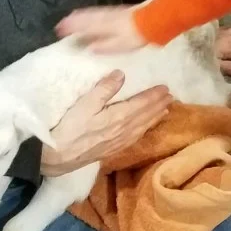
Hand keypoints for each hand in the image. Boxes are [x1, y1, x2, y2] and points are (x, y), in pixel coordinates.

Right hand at [39, 70, 172, 176]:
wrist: (59, 156)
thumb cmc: (70, 126)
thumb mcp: (85, 103)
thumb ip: (104, 89)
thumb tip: (121, 74)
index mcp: (119, 116)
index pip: (142, 104)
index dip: (154, 96)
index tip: (166, 88)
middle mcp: (124, 130)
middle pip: (146, 116)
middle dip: (159, 106)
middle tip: (171, 97)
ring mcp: (119, 142)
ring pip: (143, 128)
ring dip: (154, 118)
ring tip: (164, 111)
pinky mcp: (113, 150)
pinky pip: (135, 138)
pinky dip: (144, 131)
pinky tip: (144, 130)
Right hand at [55, 5, 146, 52]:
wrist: (150, 21)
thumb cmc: (134, 36)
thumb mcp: (118, 45)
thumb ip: (102, 46)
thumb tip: (89, 48)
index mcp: (101, 26)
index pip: (82, 26)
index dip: (71, 28)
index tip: (59, 30)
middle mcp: (103, 18)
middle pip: (85, 18)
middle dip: (72, 21)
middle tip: (62, 24)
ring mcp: (110, 13)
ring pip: (91, 13)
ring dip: (80, 16)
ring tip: (71, 17)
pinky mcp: (117, 12)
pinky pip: (98, 11)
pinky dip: (90, 13)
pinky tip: (91, 14)